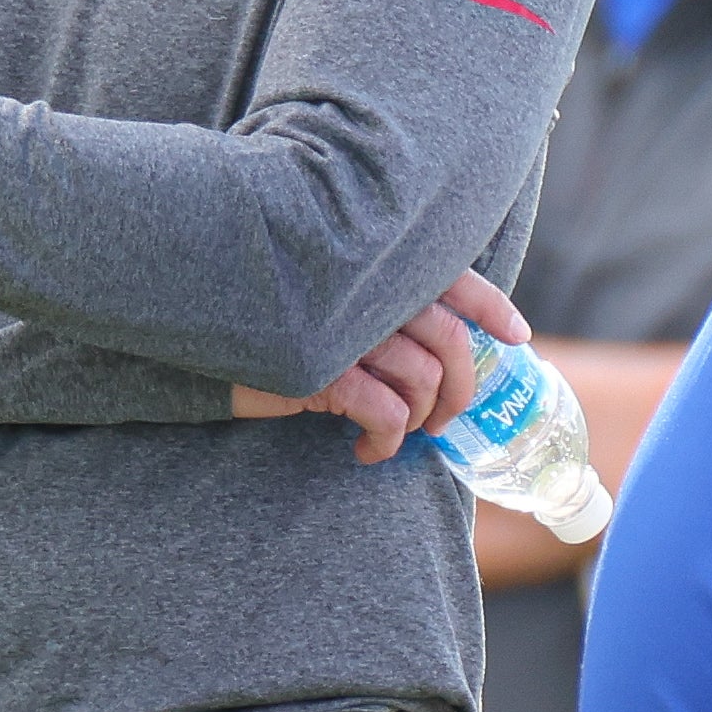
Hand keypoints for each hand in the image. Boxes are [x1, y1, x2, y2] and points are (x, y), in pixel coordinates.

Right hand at [232, 271, 531, 463]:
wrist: (194, 319)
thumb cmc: (264, 311)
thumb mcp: (328, 293)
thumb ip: (374, 296)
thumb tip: (432, 341)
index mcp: (378, 261)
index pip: (455, 276)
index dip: (493, 308)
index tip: (517, 337)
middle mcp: (370, 288)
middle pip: (451, 339)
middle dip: (463, 387)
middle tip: (444, 418)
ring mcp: (347, 328)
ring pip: (426, 379)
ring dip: (423, 418)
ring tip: (401, 433)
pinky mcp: (321, 370)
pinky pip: (385, 412)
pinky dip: (387, 439)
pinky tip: (365, 450)